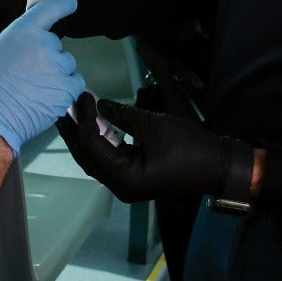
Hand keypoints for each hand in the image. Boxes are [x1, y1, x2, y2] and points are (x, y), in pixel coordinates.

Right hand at [0, 0, 84, 155]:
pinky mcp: (67, 89)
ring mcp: (57, 67)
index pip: (49, 9)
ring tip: (36, 90)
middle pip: (56, 45)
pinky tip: (48, 98)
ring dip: (57, 74)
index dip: (62, 5)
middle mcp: (43, 44)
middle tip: (29, 76)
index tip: (71, 4)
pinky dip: (66, 90)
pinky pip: (75, 83)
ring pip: (66, 65)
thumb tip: (27, 44)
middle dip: (46, 58)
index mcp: (23, 31)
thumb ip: (16, 41)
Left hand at [56, 95, 254, 203]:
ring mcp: (127, 184)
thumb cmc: (190, 147)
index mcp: (124, 177)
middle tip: (61, 108)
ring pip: (97, 160)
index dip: (84, 119)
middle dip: (74, 132)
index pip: (92, 146)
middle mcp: (120, 186)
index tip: (82, 95)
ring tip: (73, 114)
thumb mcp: (153, 126)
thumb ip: (122, 115)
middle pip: (87, 157)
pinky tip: (95, 125)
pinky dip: (102, 143)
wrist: (220, 166)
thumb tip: (99, 105)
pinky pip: (110, 160)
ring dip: (86, 137)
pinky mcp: (135, 178)